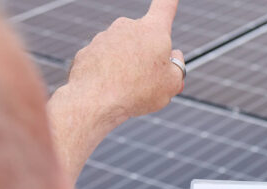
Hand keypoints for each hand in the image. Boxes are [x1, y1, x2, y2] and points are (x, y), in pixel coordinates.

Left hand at [45, 0, 183, 179]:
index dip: (170, 0)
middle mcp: (127, 26)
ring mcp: (105, 37)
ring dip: (128, 67)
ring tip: (128, 91)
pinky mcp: (88, 51)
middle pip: (144, 39)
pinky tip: (109, 91)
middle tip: (151, 82)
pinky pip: (105, 63)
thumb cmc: (139, 91)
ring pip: (123, 52)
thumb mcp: (173, 84)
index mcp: (153, 30)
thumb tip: (173, 56)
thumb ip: (178, 67)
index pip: (165, 6)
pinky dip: (109, 75)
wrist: (96, 100)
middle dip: (149, 56)